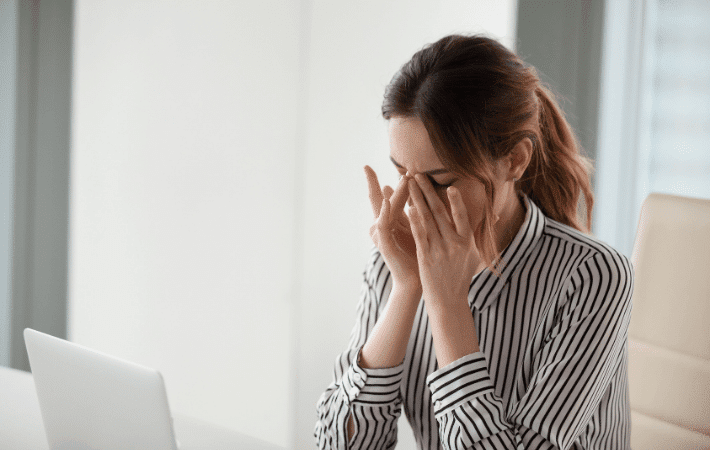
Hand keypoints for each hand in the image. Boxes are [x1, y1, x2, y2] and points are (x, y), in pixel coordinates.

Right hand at [365, 165, 420, 293]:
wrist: (416, 280)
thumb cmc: (417, 254)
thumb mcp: (416, 228)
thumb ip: (413, 211)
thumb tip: (417, 193)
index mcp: (390, 221)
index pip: (386, 196)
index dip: (378, 181)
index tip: (369, 166)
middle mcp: (382, 226)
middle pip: (377, 200)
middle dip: (372, 183)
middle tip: (368, 167)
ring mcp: (381, 235)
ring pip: (383, 209)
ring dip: (393, 193)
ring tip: (400, 177)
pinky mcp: (384, 244)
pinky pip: (382, 226)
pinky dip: (384, 213)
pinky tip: (387, 202)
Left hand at [407, 174, 480, 310]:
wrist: (449, 301)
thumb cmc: (461, 278)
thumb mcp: (475, 256)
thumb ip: (478, 235)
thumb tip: (493, 216)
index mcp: (467, 242)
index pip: (462, 217)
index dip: (456, 201)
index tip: (449, 186)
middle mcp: (454, 244)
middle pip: (439, 212)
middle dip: (428, 191)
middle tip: (418, 174)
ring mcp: (439, 250)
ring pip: (427, 219)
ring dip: (417, 199)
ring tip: (409, 184)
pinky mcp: (426, 257)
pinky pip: (420, 235)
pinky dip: (414, 221)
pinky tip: (408, 208)